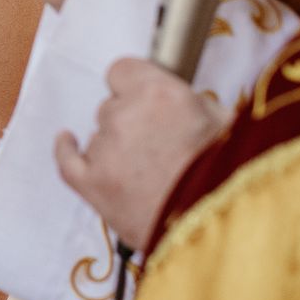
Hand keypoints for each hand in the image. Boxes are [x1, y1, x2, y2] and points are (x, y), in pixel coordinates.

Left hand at [54, 59, 224, 253]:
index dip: (135, 86)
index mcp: (159, 94)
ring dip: (116, 149)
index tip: (146, 100)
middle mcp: (125, 116)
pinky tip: (67, 140)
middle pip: (112, 107)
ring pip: (99, 137)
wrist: (222, 227)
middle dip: (132, 123)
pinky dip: (67, 149)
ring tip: (149, 173)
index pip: (124, 71)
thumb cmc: (232, 175)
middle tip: (160, 148)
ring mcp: (105, 152)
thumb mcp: (227, 124)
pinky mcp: (93, 186)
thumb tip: (183, 103)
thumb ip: (194, 104)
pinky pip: (67, 161)